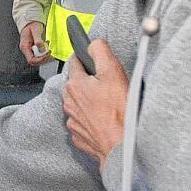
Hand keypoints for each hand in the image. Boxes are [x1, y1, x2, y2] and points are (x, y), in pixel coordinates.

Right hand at [19, 22, 51, 64]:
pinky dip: (44, 52)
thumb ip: (38, 40)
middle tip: (49, 52)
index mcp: (24, 46)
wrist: (31, 22)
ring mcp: (30, 50)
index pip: (31, 60)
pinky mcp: (33, 49)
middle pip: (35, 61)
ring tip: (48, 49)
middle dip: (43, 58)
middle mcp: (26, 49)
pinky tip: (47, 47)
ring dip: (44, 55)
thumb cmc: (32, 25)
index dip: (40, 59)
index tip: (47, 55)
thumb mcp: (35, 30)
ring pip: (37, 59)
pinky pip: (39, 54)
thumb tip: (41, 48)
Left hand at [62, 39, 128, 168]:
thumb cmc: (120, 112)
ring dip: (89, 101)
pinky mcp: (79, 136)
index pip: (75, 62)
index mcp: (75, 85)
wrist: (122, 147)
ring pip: (79, 103)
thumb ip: (100, 51)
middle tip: (108, 85)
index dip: (87, 58)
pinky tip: (105, 120)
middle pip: (76, 83)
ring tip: (108, 105)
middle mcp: (69, 103)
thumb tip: (93, 43)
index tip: (95, 60)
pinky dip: (91, 119)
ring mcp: (73, 121)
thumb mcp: (113, 72)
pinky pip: (83, 122)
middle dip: (89, 81)